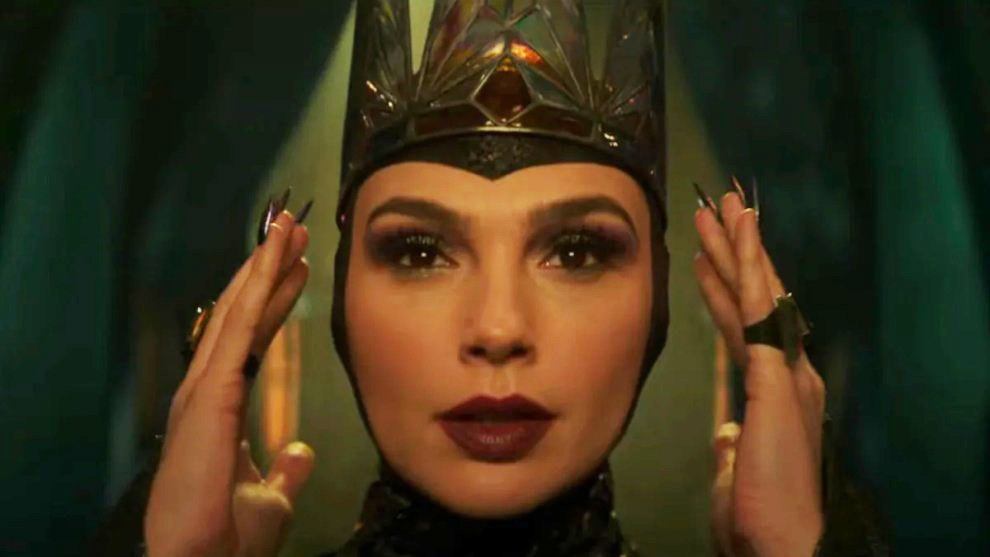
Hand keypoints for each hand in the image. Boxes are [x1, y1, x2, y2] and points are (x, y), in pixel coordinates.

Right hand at [145, 208, 314, 556]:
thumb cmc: (226, 536)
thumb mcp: (272, 495)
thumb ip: (286, 467)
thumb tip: (301, 449)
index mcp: (219, 404)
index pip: (251, 337)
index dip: (275, 299)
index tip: (299, 266)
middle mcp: (207, 388)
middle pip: (241, 314)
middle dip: (268, 269)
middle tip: (294, 227)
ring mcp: (204, 388)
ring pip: (238, 311)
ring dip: (263, 265)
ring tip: (288, 225)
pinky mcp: (210, 394)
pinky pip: (238, 330)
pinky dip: (256, 290)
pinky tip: (272, 258)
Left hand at [694, 182, 824, 556]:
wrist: (786, 542)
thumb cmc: (761, 515)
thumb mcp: (739, 467)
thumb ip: (735, 441)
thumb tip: (727, 430)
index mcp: (778, 391)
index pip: (747, 325)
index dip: (727, 287)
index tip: (709, 255)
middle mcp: (789, 372)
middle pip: (756, 298)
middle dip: (737, 250)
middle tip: (720, 207)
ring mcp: (786, 370)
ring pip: (756, 291)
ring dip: (737, 245)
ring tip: (722, 204)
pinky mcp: (776, 375)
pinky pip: (756, 307)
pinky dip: (746, 266)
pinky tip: (738, 233)